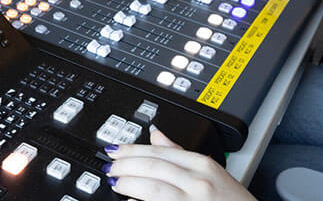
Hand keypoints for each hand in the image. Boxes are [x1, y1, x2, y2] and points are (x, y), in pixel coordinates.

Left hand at [105, 126, 254, 200]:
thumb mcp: (212, 172)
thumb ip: (180, 153)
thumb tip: (155, 134)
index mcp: (203, 165)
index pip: (161, 152)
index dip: (133, 150)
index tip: (116, 150)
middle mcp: (198, 182)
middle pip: (153, 168)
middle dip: (126, 165)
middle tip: (111, 166)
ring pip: (152, 188)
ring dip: (128, 184)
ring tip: (116, 183)